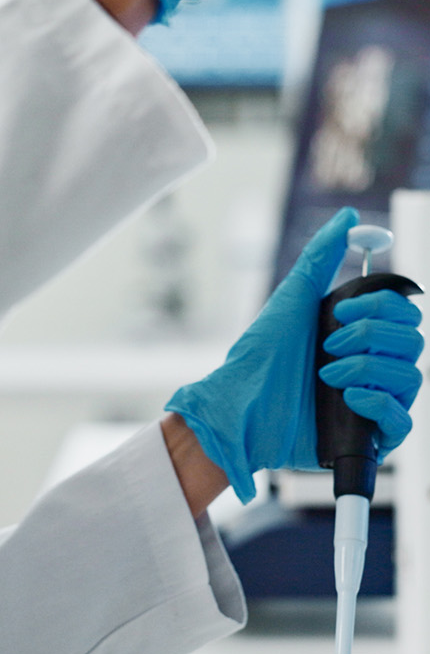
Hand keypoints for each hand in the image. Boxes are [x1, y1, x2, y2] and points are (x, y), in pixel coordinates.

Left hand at [164, 208, 423, 502]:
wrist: (241, 405)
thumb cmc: (262, 353)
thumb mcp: (293, 298)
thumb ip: (322, 256)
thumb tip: (349, 218)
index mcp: (359, 331)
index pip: (404, 311)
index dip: (381, 306)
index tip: (340, 309)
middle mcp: (372, 363)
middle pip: (413, 340)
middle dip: (371, 336)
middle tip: (329, 344)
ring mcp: (374, 399)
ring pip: (410, 376)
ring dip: (366, 368)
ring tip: (325, 374)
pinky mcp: (370, 435)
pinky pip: (403, 420)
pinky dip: (378, 403)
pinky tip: (347, 397)